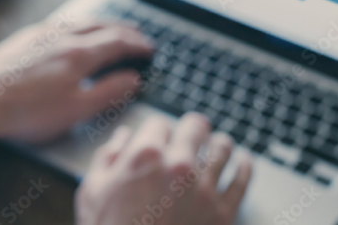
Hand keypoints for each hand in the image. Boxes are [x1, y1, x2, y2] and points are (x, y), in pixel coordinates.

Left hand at [0, 18, 153, 143]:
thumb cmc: (25, 112)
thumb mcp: (75, 111)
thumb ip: (108, 93)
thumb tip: (132, 80)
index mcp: (78, 54)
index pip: (117, 42)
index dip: (137, 45)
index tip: (149, 48)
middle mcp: (61, 36)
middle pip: (101, 26)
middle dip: (123, 29)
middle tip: (137, 33)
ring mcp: (41, 34)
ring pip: (79, 21)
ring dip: (101, 23)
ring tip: (111, 27)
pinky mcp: (24, 37)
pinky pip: (60, 22)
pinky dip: (77, 23)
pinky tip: (73, 30)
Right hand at [76, 114, 252, 224]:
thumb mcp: (92, 191)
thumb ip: (107, 157)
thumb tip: (122, 137)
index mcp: (145, 155)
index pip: (160, 122)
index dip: (158, 130)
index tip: (160, 138)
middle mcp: (179, 165)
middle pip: (196, 126)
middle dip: (192, 128)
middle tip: (194, 132)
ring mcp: (204, 189)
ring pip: (223, 148)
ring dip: (218, 143)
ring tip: (218, 144)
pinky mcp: (223, 213)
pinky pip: (243, 180)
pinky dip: (244, 166)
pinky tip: (243, 161)